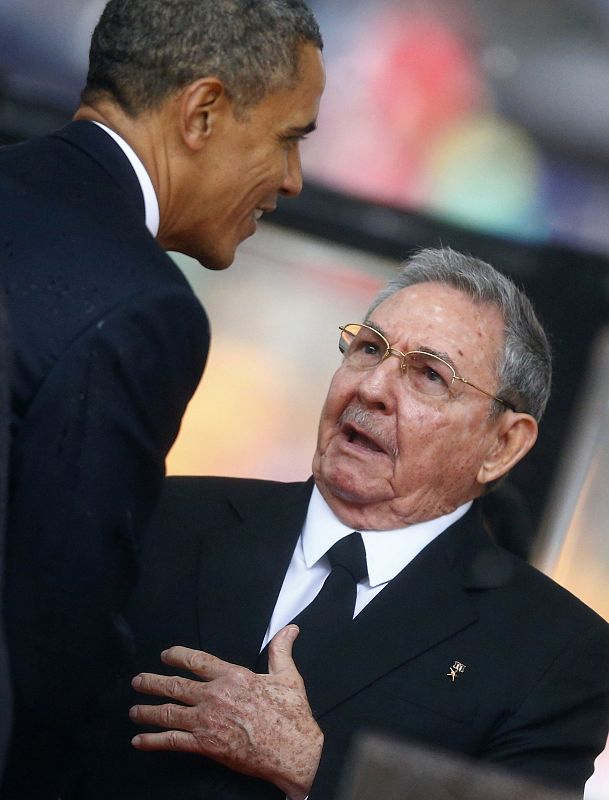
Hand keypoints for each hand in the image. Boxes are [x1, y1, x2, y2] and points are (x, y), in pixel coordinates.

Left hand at [129, 625, 322, 799]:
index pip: (197, 660)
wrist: (292, 750)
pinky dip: (152, 741)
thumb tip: (290, 629)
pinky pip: (172, 742)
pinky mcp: (205, 745)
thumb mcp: (288, 676)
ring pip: (168, 713)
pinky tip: (139, 741)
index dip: (177, 656)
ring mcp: (207, 721)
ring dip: (147, 711)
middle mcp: (214, 696)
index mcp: (232, 676)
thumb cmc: (291, 714)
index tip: (165, 655)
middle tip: (137, 681)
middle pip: (175, 686)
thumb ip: (281, 650)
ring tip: (133, 710)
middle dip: (152, 682)